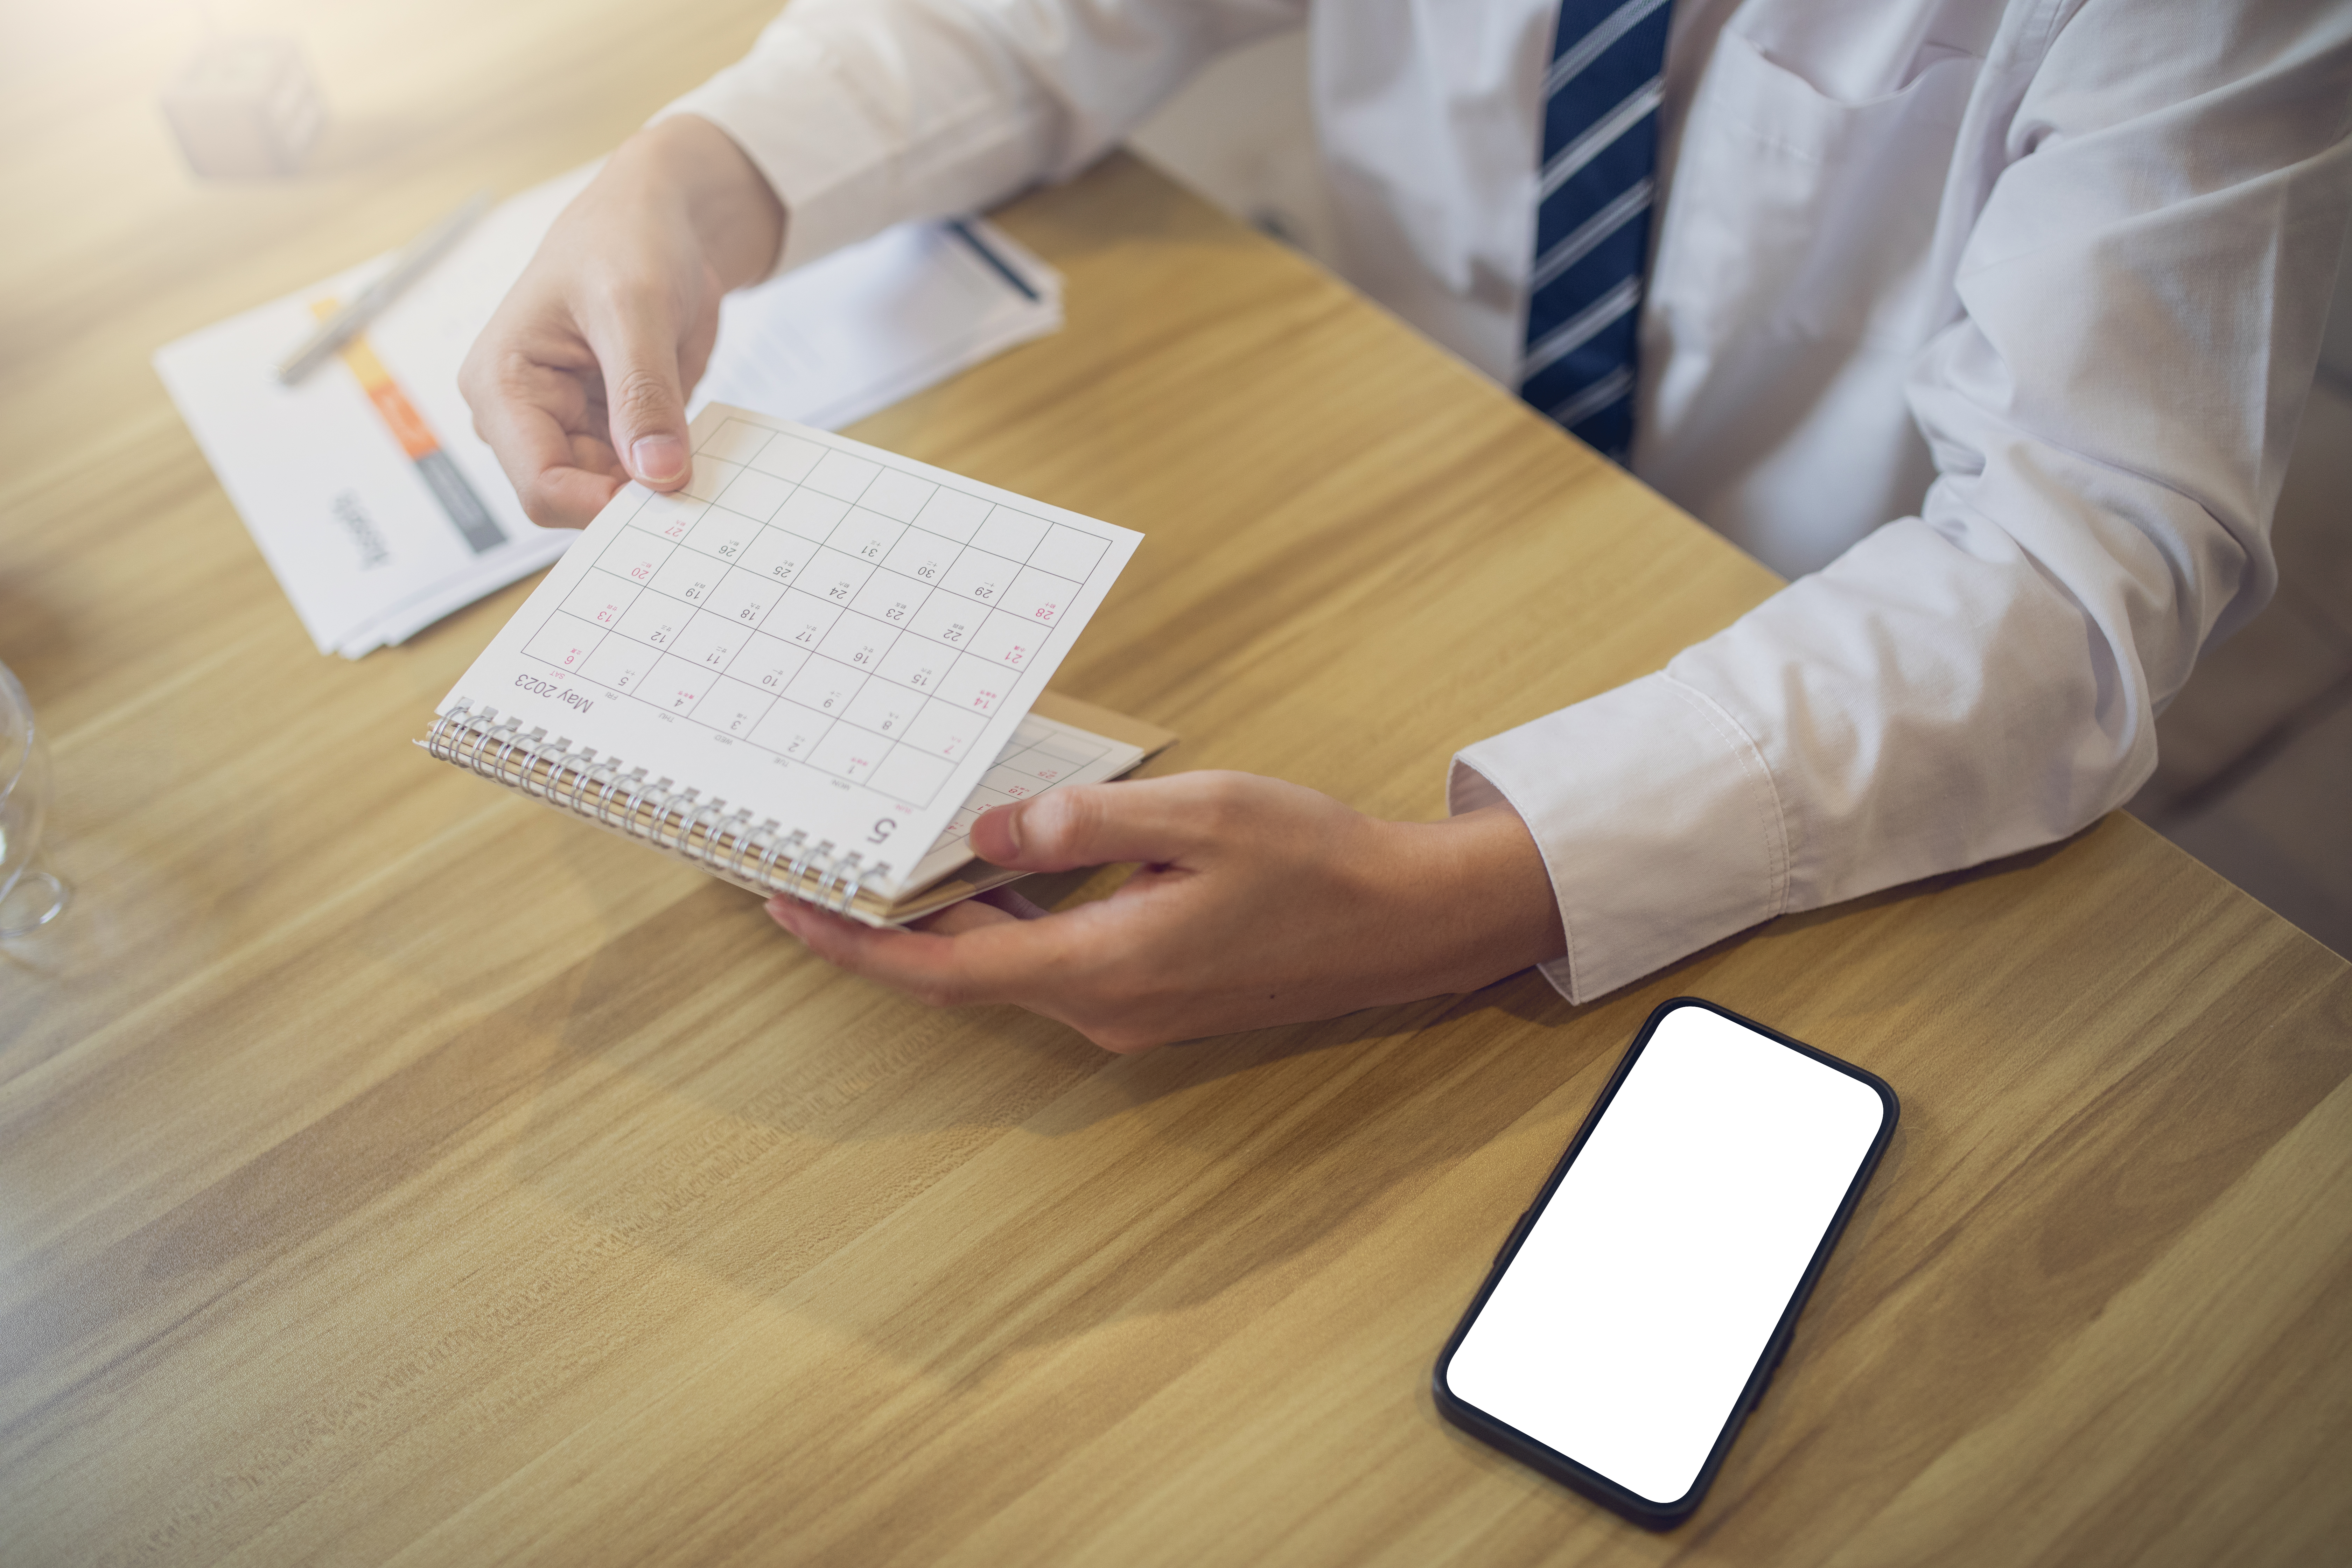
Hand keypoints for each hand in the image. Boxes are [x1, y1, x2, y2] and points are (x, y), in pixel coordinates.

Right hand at [459, 115, 784, 526]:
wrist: (657, 220)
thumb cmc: (623, 239)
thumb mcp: (634, 307)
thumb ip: (643, 395)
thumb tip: (659, 474)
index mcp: (500, 385)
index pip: (541, 486)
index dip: (603, 506)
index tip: (665, 497)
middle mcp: (525, 416)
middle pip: (579, 499)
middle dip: (637, 499)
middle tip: (697, 483)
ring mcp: (569, 426)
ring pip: (615, 495)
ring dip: (661, 485)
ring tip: (700, 449)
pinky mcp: (610, 428)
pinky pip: (644, 476)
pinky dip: (675, 468)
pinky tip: (699, 443)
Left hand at [766, 771, 1567, 1051]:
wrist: (1406, 923)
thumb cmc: (1316, 863)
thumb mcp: (1201, 815)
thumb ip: (1088, 824)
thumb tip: (991, 831)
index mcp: (1106, 969)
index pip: (946, 969)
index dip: (858, 945)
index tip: (788, 907)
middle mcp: (1106, 1007)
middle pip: (965, 971)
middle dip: (885, 926)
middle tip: (817, 867)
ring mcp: (1131, 1008)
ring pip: (1011, 963)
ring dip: (948, 918)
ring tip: (887, 857)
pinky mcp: (1154, 992)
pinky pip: (1057, 957)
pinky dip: (1010, 917)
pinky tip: (993, 865)